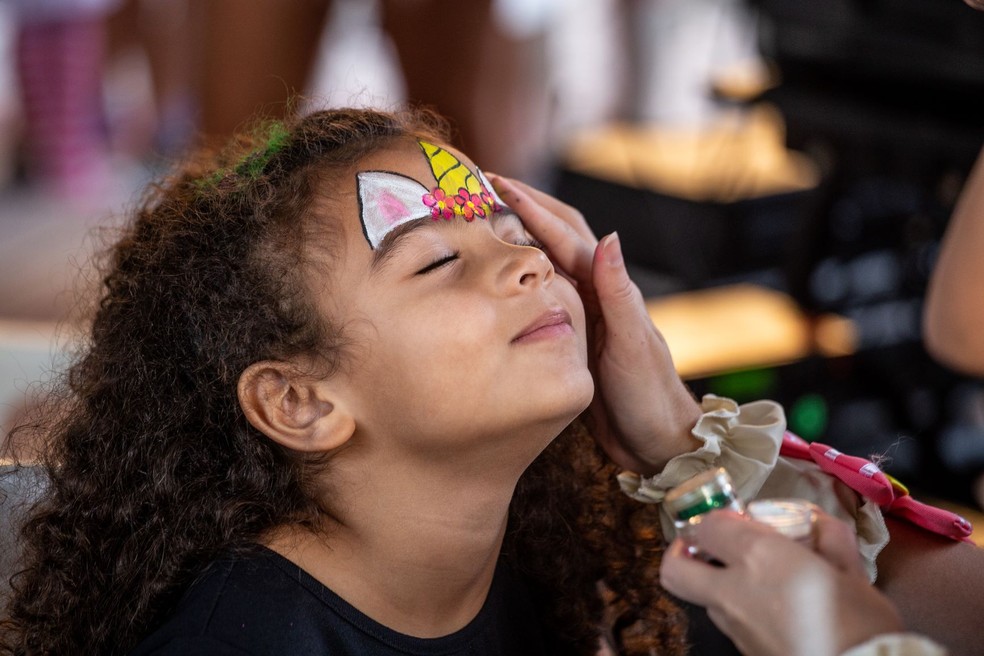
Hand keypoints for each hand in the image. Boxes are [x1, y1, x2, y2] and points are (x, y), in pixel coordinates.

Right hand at [488, 174, 701, 473]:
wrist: (656, 441)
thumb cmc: (649, 395)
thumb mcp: (633, 344)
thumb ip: (618, 293)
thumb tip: (610, 238)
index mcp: (608, 288)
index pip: (564, 236)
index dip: (531, 207)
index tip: (496, 183)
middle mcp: (595, 293)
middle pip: (557, 236)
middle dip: (525, 207)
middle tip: (484, 186)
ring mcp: (583, 314)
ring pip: (546, 263)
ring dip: (520, 235)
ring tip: (485, 217)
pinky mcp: (570, 336)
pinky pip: (540, 295)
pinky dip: (520, 276)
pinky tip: (500, 276)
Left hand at [659, 510, 903, 655]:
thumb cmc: (860, 622)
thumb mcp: (852, 571)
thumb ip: (829, 538)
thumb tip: (818, 523)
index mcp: (758, 558)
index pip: (705, 525)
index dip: (718, 518)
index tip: (739, 519)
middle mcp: (733, 592)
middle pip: (674, 569)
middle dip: (682, 554)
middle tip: (709, 547)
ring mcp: (734, 628)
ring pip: (703, 598)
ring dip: (718, 583)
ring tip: (760, 580)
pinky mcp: (744, 652)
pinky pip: (730, 623)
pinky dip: (741, 610)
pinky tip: (777, 610)